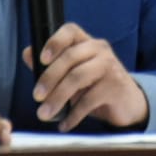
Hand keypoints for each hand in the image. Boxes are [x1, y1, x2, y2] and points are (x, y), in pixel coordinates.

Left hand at [24, 22, 147, 131]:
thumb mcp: (73, 74)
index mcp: (87, 43)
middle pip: (70, 57)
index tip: (41, 59)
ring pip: (78, 77)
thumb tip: (28, 53)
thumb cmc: (96, 85)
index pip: (70, 31)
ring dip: (57, 98)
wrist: (127, 103)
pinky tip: (64, 124)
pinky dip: (73, 115)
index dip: (54, 42)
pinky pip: (89, 100)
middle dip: (49, 77)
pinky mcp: (115, 87)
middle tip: (36, 97)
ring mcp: (110, 67)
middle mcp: (100, 50)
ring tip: (44, 114)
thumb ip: (51, 65)